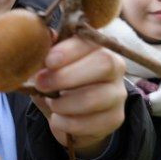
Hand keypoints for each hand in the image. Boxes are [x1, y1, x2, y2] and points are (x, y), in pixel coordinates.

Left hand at [31, 37, 127, 157]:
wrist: (71, 116)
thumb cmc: (59, 84)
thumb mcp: (49, 67)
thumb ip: (47, 52)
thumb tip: (47, 35)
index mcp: (98, 46)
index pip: (91, 42)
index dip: (69, 51)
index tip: (48, 61)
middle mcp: (116, 67)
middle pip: (104, 64)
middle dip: (68, 75)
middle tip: (42, 83)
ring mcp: (118, 93)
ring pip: (96, 97)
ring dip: (65, 103)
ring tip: (51, 104)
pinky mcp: (115, 118)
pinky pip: (92, 122)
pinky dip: (68, 123)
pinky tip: (58, 119)